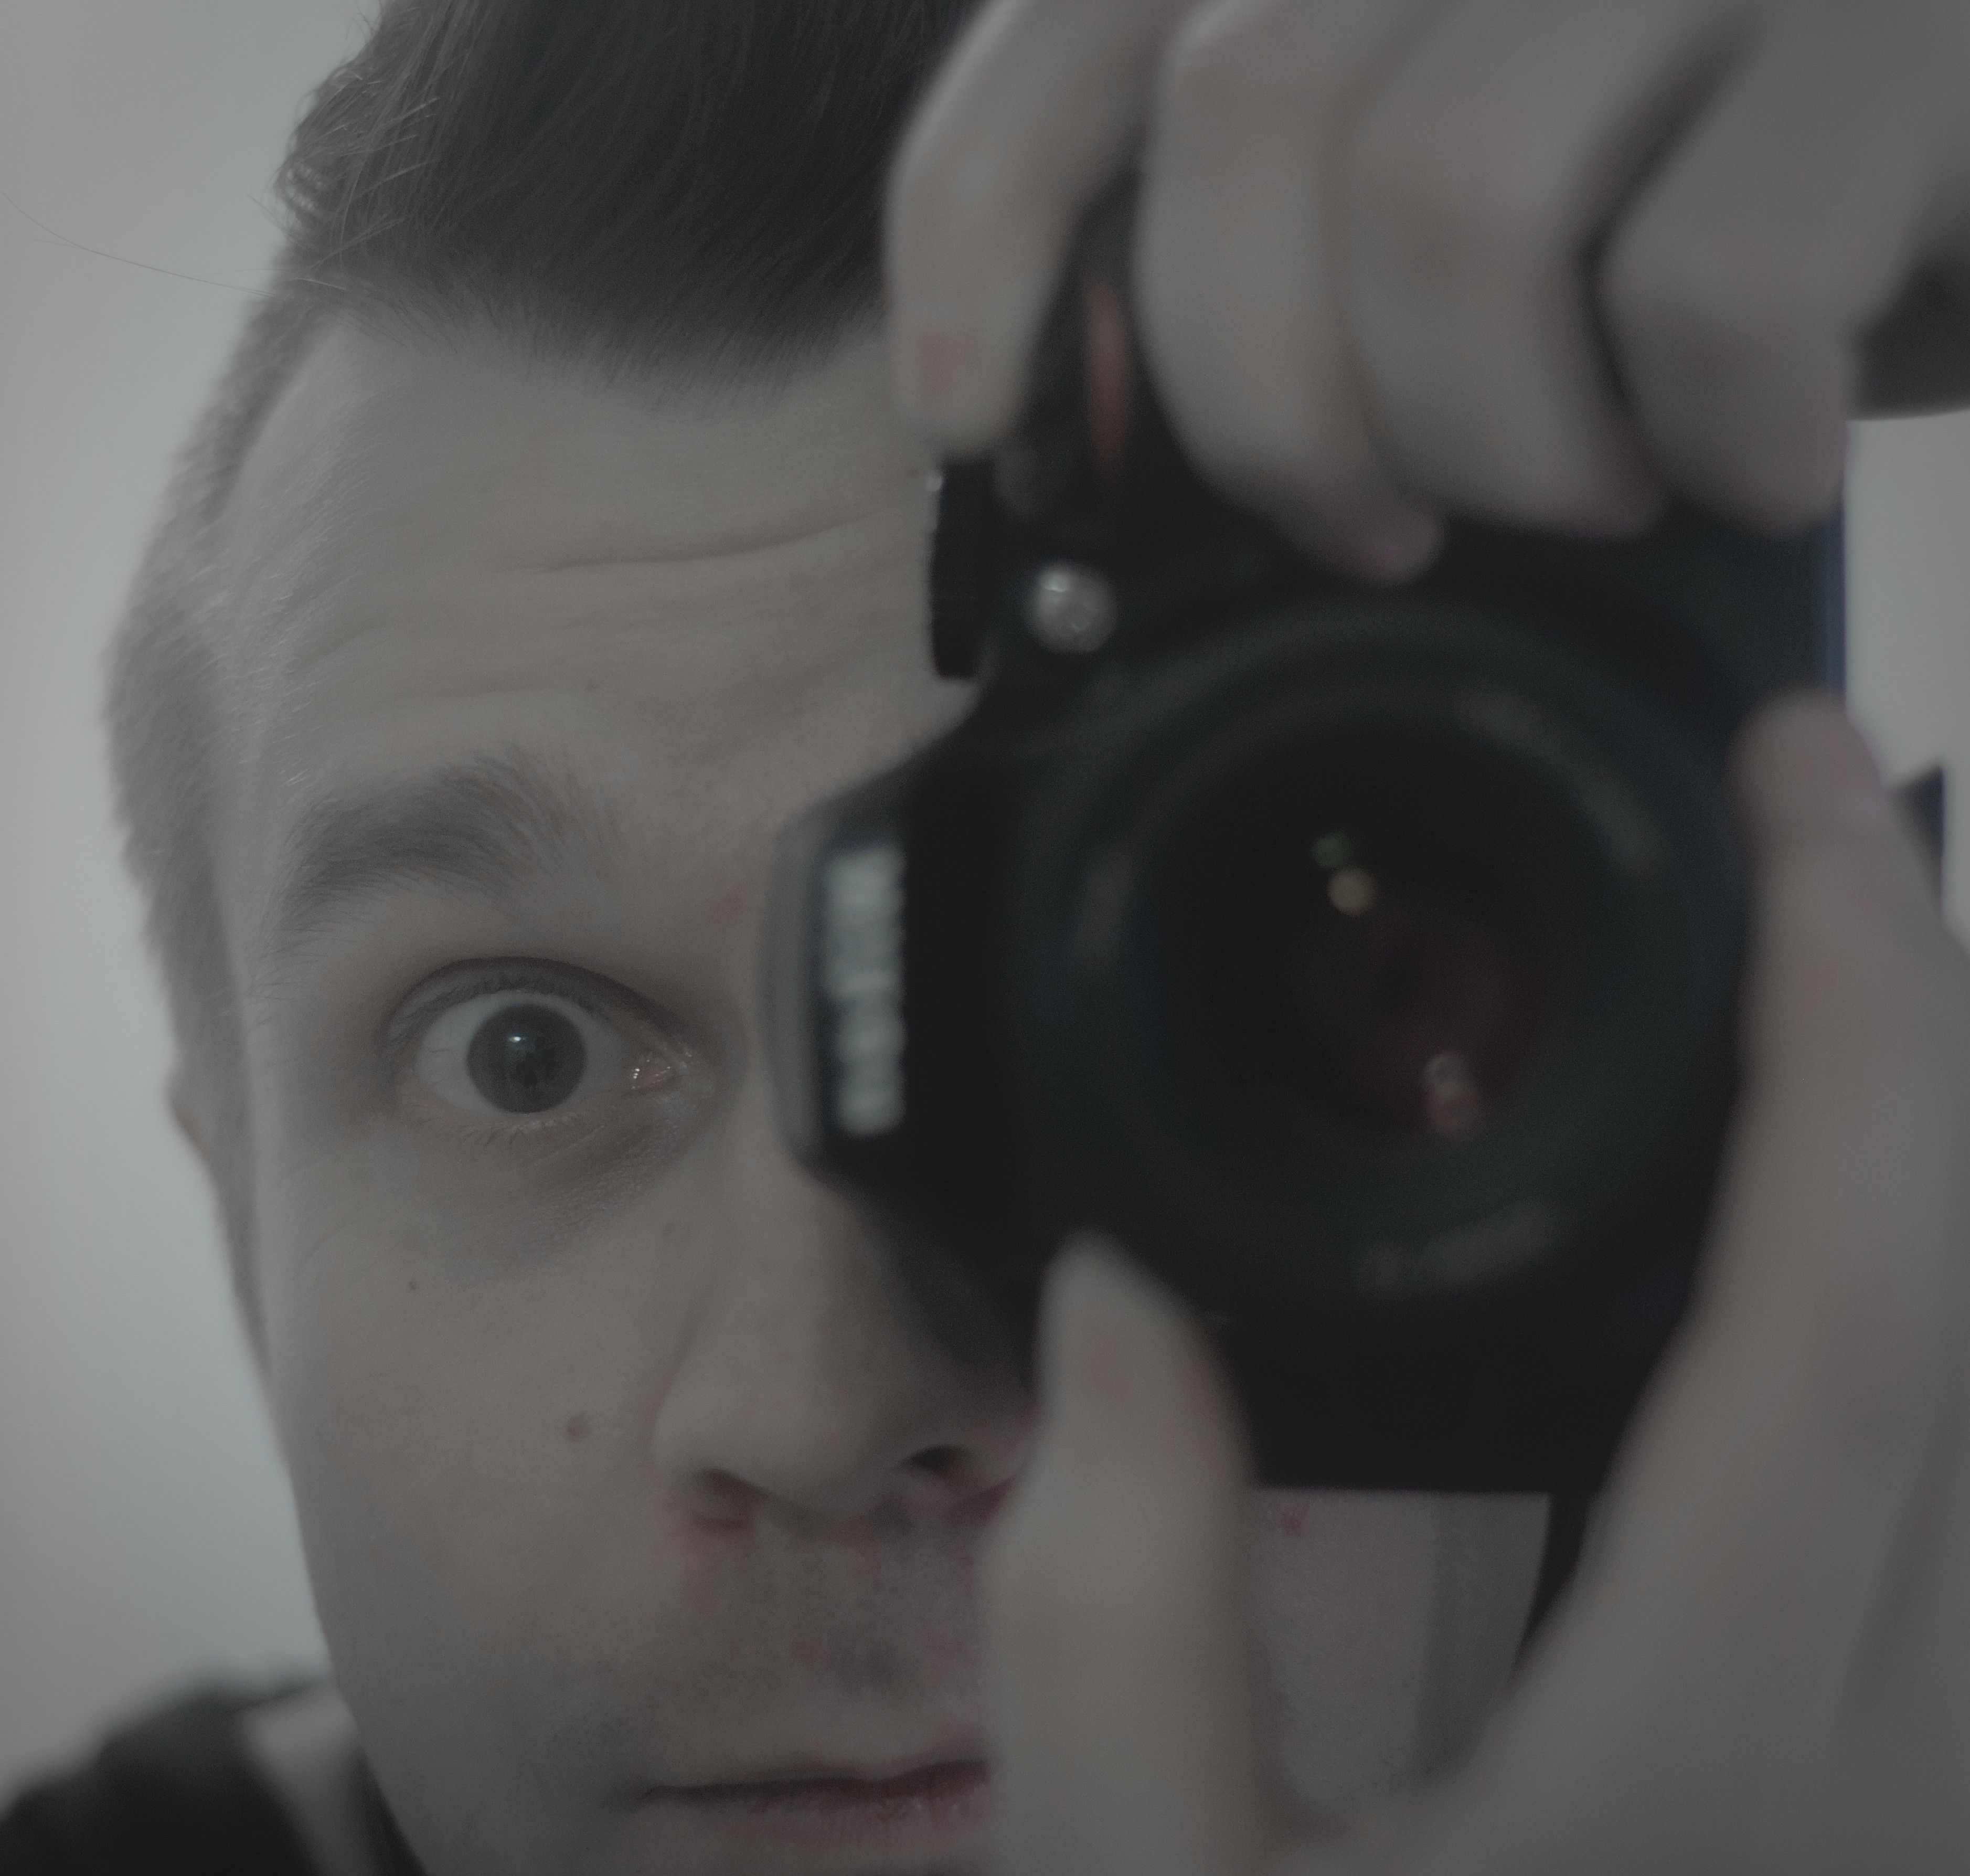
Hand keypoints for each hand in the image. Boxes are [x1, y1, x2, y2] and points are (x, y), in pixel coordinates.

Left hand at [888, 0, 1969, 578]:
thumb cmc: (1773, 184)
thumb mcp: (1525, 182)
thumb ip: (1312, 228)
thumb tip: (1106, 407)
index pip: (1092, 13)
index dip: (980, 217)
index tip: (969, 406)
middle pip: (1247, 117)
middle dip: (1272, 404)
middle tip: (1368, 528)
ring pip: (1449, 206)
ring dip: (1488, 435)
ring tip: (1580, 491)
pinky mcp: (1917, 26)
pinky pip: (1710, 284)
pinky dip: (1713, 434)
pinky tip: (1749, 465)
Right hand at [985, 694, 1969, 1875]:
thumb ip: (1106, 1590)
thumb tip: (1119, 1285)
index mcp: (1705, 1777)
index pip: (1855, 1308)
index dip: (1858, 1009)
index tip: (1783, 798)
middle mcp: (1910, 1785)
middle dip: (1929, 1002)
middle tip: (1798, 808)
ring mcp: (1954, 1806)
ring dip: (1941, 1125)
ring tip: (1816, 946)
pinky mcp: (1925, 1807)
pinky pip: (1969, 1464)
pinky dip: (1922, 1272)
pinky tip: (1829, 1192)